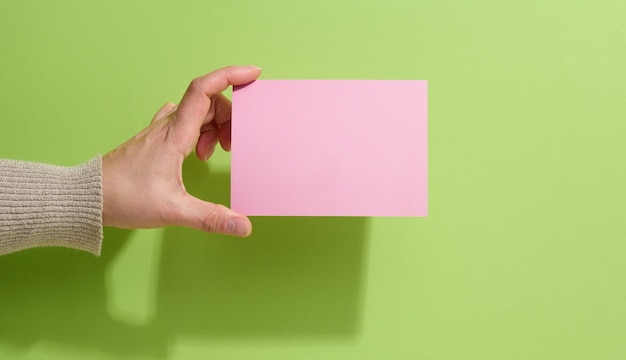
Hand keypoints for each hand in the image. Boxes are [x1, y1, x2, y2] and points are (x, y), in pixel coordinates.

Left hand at [101, 65, 260, 235]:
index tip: (253, 74)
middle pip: (208, 101)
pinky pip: (185, 121)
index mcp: (174, 133)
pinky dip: (201, 129)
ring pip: (198, 111)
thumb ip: (210, 218)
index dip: (230, 75)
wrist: (88, 197)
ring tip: (217, 152)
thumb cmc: (124, 197)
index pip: (204, 90)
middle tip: (235, 145)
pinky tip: (199, 151)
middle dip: (230, 115)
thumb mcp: (172, 210)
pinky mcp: (156, 140)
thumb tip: (243, 226)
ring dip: (217, 125)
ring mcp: (160, 131)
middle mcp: (168, 126)